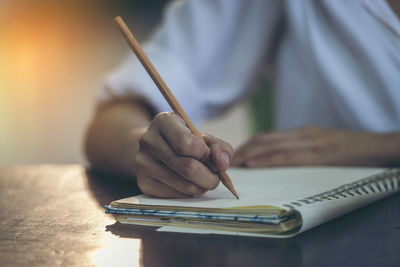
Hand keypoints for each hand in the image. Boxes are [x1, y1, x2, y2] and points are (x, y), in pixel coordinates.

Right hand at [135, 112, 233, 197]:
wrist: (154, 148)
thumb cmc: (183, 141)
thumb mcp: (202, 137)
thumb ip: (219, 147)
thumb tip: (222, 164)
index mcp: (163, 121)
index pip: (186, 143)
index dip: (204, 154)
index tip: (209, 156)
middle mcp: (148, 140)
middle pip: (188, 167)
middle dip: (210, 176)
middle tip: (214, 176)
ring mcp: (142, 163)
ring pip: (185, 185)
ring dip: (202, 186)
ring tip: (203, 179)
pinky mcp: (143, 182)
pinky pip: (176, 195)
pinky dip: (189, 193)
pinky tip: (187, 183)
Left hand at [232, 125, 399, 167]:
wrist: (380, 146)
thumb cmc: (351, 148)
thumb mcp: (322, 144)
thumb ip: (301, 148)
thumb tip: (277, 158)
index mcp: (302, 133)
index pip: (267, 137)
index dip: (247, 145)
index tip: (231, 155)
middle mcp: (303, 135)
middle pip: (263, 139)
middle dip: (241, 150)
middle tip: (222, 160)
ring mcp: (311, 142)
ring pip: (271, 146)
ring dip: (248, 154)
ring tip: (231, 163)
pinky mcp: (320, 154)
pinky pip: (288, 156)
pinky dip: (268, 159)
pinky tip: (255, 164)